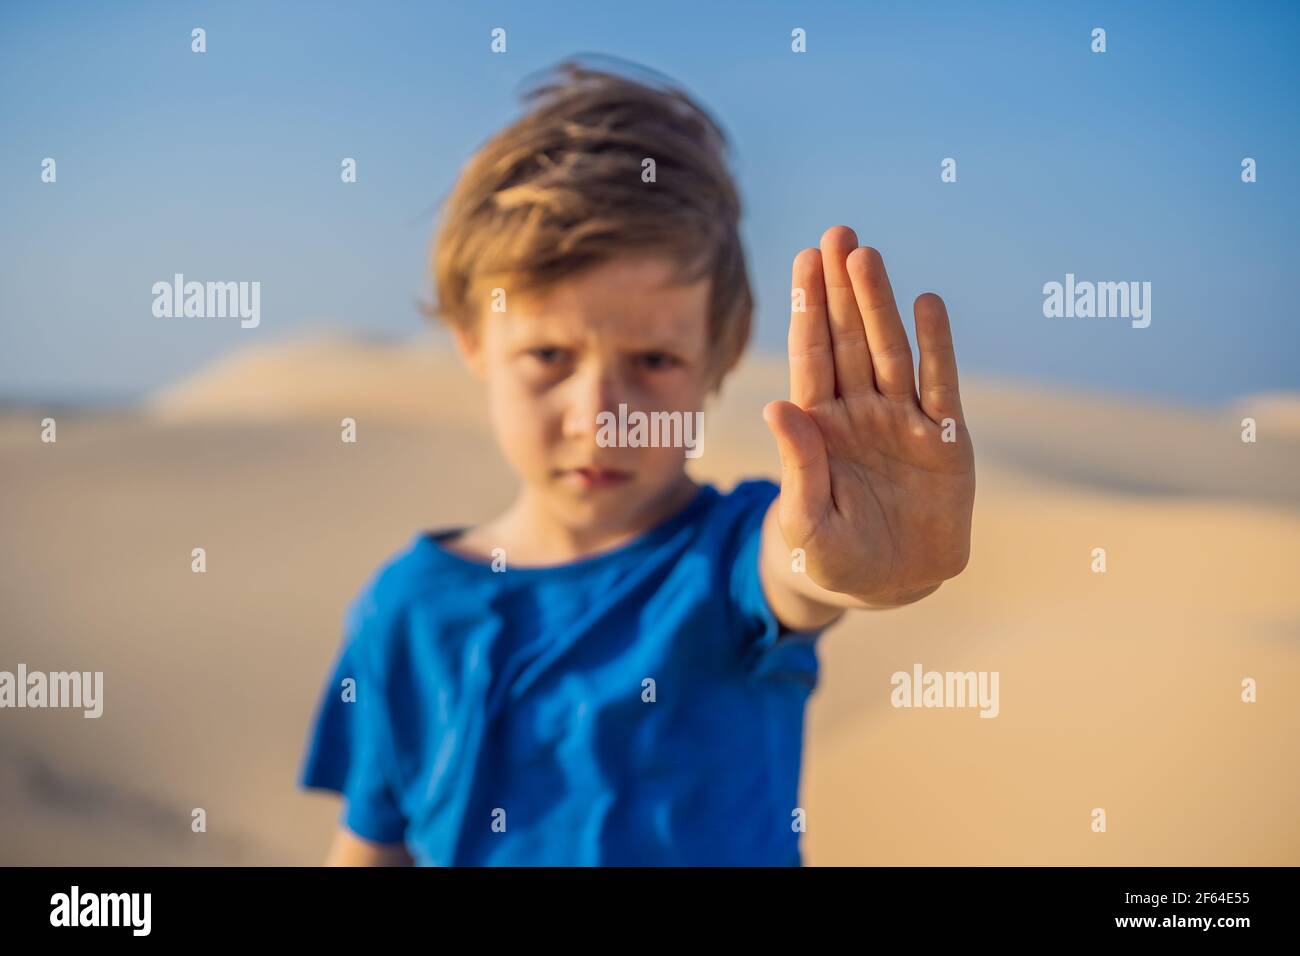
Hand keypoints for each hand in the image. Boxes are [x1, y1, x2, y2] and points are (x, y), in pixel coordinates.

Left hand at [762, 226, 974, 604]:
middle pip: (847, 340)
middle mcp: (858, 412)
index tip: (804, 262)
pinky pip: (939, 385)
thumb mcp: (807, 521)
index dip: (809, 309)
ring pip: (889, 351)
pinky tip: (927, 304)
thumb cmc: (831, 557)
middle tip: (837, 234)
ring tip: (867, 256)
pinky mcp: (943, 440)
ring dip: (879, 305)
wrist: (887, 585)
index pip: (811, 357)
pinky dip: (936, 346)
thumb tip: (777, 408)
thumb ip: (798, 466)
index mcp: (818, 427)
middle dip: (842, 289)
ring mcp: (901, 421)